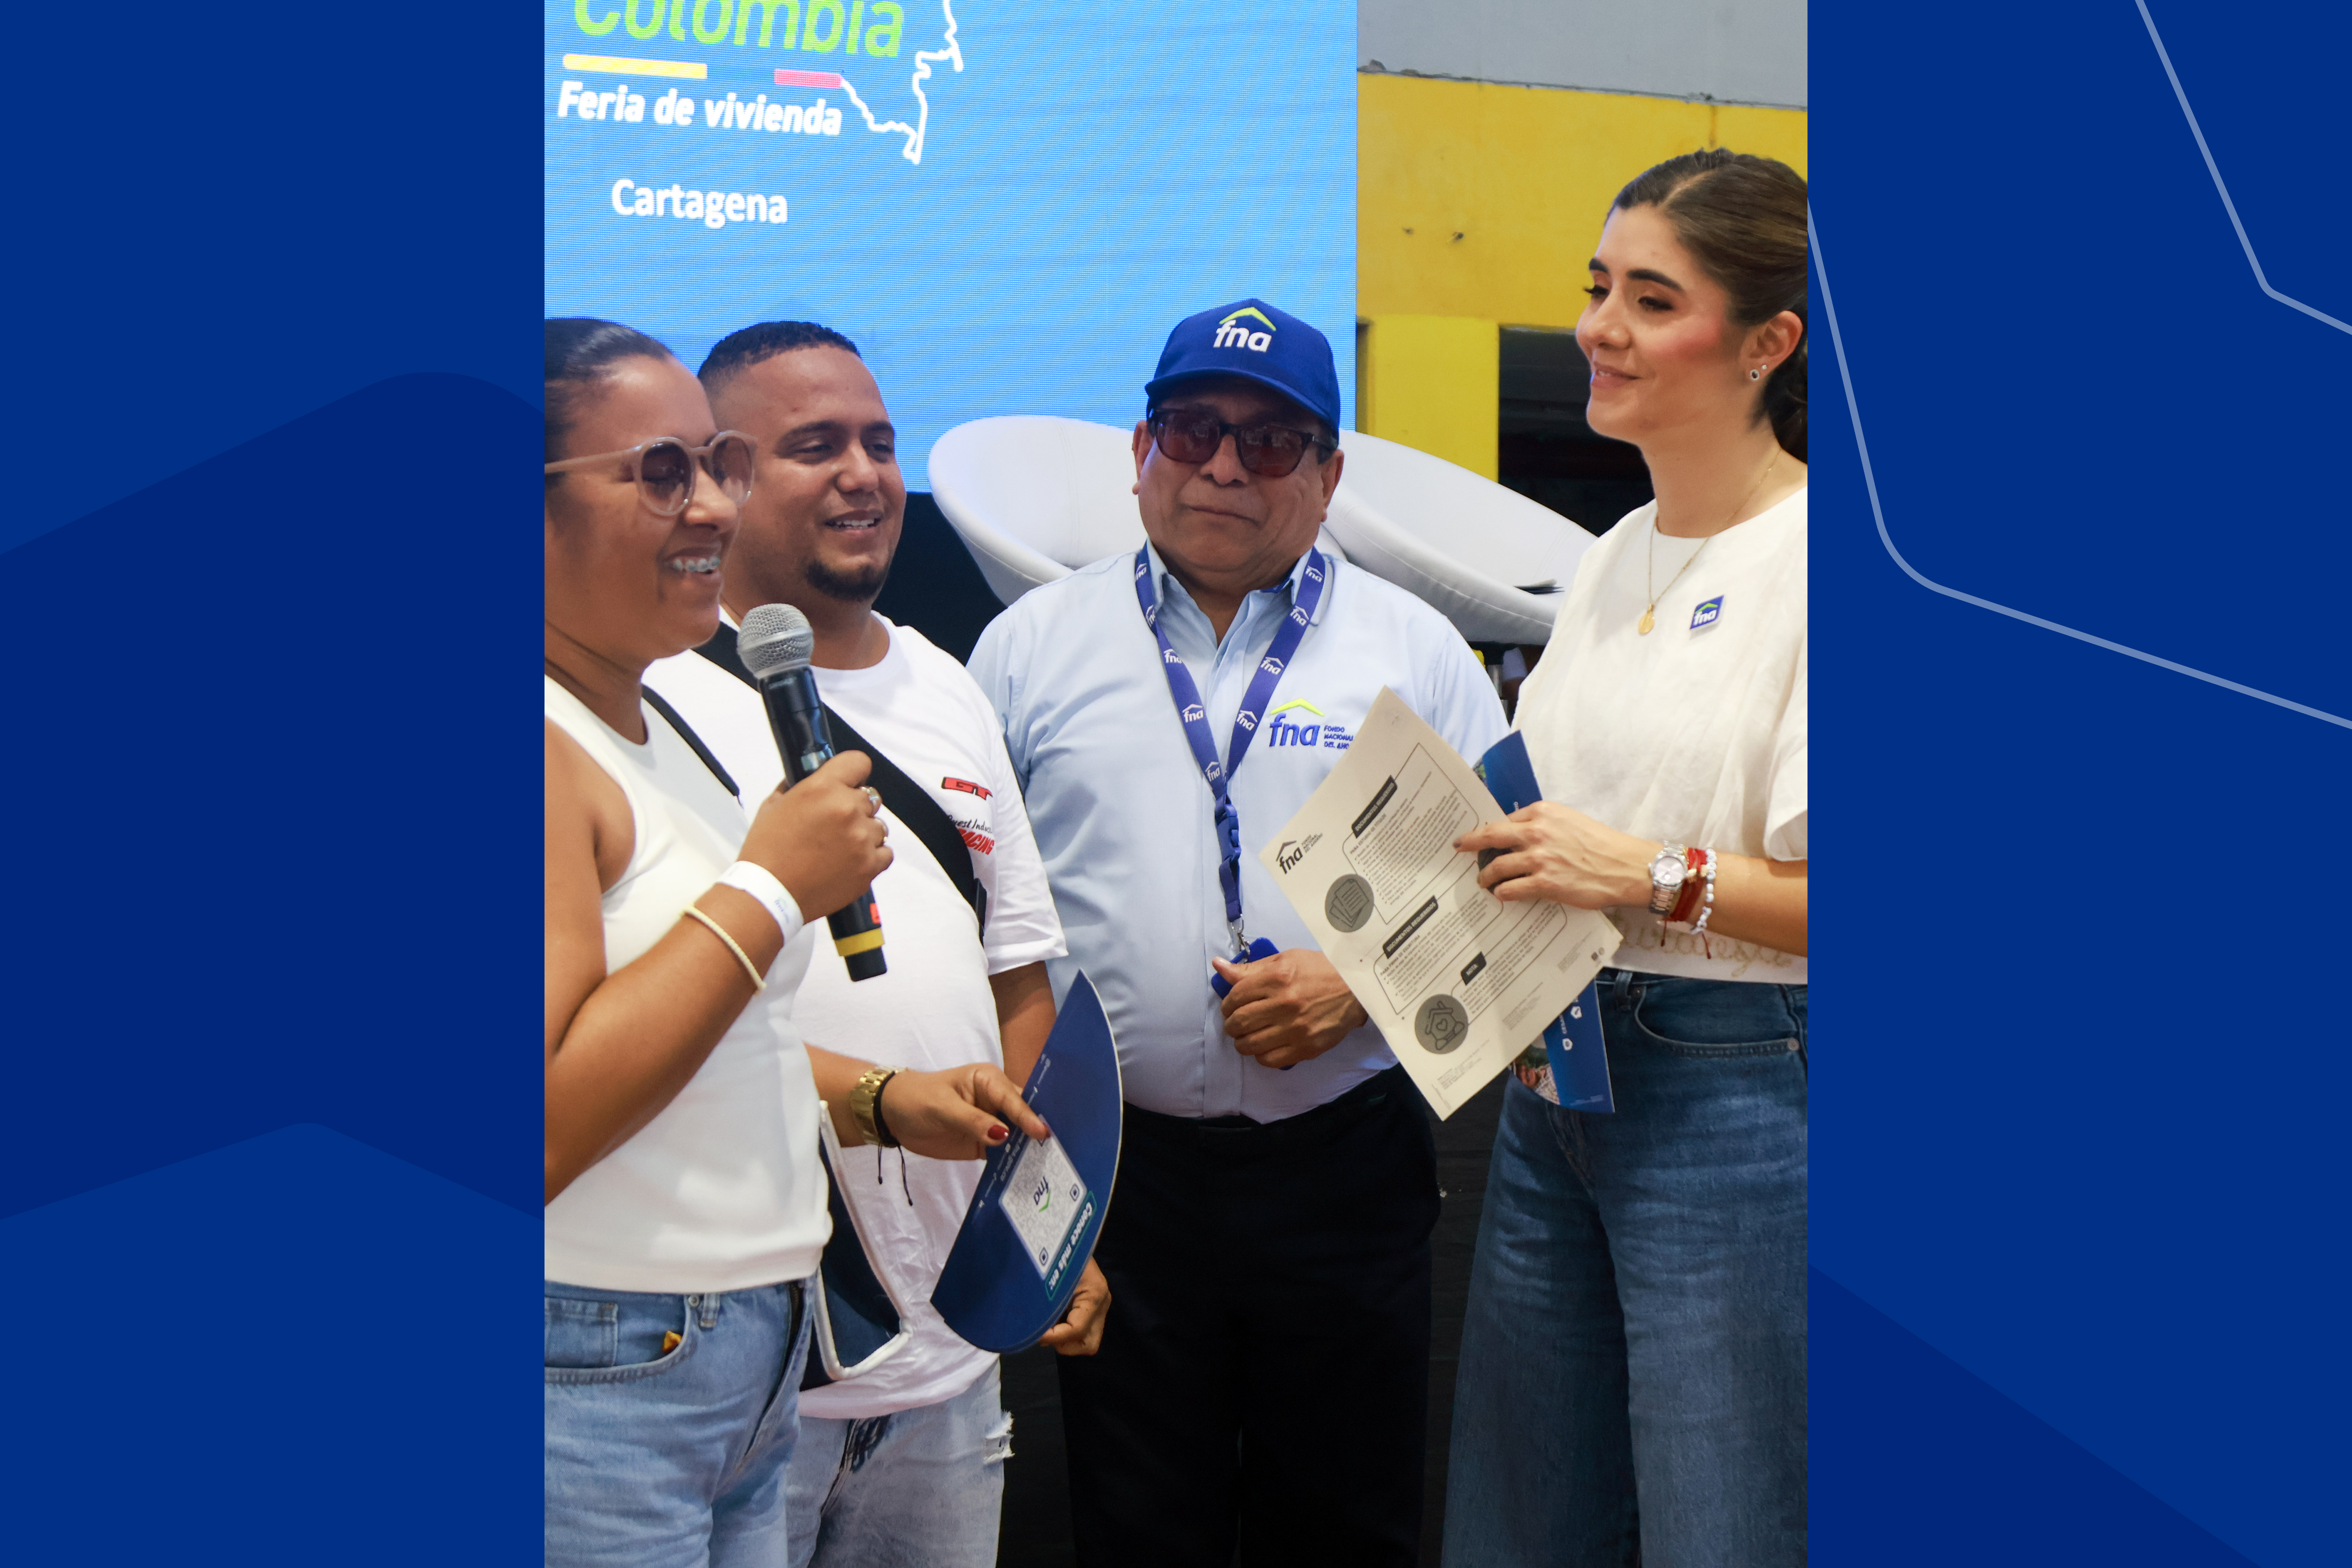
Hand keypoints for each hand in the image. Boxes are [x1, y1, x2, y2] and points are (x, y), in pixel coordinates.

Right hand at [740, 750, 891, 918]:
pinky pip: (886, 852)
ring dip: (864, 833)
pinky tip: (851, 860)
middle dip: (854, 807)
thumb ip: (797, 787)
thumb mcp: (773, 805)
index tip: (851, 780)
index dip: (854, 772)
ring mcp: (861, 839)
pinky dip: (873, 856)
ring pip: (879, 826)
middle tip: (834, 824)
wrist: (769, 894)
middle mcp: (847, 809)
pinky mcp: (869, 866)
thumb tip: (809, 778)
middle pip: (869, 797)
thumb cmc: (767, 853)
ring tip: (839, 847)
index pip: (859, 762)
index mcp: (823, 788)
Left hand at [874, 1062, 1051, 1159]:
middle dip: (1039, 1130)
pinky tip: (1030, 1174)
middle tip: (1062, 1148)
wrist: (893, 1115)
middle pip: (1023, 1116)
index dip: (1028, 1116)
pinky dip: (1016, 1163)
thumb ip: (972, 1120)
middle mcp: (996, 1100)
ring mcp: (992, 1123)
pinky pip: (1005, 1154)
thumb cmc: (917, 1099)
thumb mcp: (943, 1107)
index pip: (1013, 1099)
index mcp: (989, 1080)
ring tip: (1053, 1165)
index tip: (1043, 1133)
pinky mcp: (985, 1144)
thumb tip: (1003, 1135)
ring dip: (1031, 1150)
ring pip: (1018, 1137)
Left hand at [1038, 1257, 1110, 1355]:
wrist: (1068, 1231)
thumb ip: (1044, 1301)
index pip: (1077, 1329)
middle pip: (1089, 1344)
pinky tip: (1053, 1320)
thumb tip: (1030, 1329)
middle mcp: (1102, 1302)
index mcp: (1094, 1293)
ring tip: (1048, 1327)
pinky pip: (1083, 1331)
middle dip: (1064, 1344)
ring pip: (1087, 1342)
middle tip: (1044, 1333)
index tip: (1035, 1334)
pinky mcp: (1094, 1306)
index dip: (1054, 1337)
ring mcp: (1100, 1305)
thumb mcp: (1051, 1273)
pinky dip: (1066, 1333)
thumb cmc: (1058, 1248)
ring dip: (1065, 1340)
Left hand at [1211, 947, 1367, 1069]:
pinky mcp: (1306, 1048)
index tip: (1230, 1006)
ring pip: (1251, 1044)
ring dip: (1242, 1042)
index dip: (1227, 1004)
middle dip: (1231, 1025)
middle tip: (1235, 1023)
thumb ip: (1250, 968)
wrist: (1356, 990)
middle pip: (1239, 1022)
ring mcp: (1295, 1029)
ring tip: (1246, 1036)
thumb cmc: (1319, 970)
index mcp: (1277, 978)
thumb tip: (1218, 966)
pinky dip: (1260, 1056)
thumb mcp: (1285, 960)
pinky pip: (1270, 1060)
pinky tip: (1264, 1046)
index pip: (1235, 997)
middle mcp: (1284, 1004)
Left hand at [1455, 802, 1652, 910]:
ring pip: (1497, 867)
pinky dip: (1502, 892)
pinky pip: (1511, 889)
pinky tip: (1501, 895)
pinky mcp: (1545, 883)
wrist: (1625, 866)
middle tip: (1459, 848)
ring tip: (1482, 881)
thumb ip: (1544, 824)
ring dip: (1485, 876)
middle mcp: (1537, 832)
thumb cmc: (1601, 844)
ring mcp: (1539, 858)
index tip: (1477, 835)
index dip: (1488, 829)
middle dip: (1470, 843)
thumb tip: (1518, 834)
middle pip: (1490, 836)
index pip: (1505, 819)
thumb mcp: (1570, 820)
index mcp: (1543, 812)